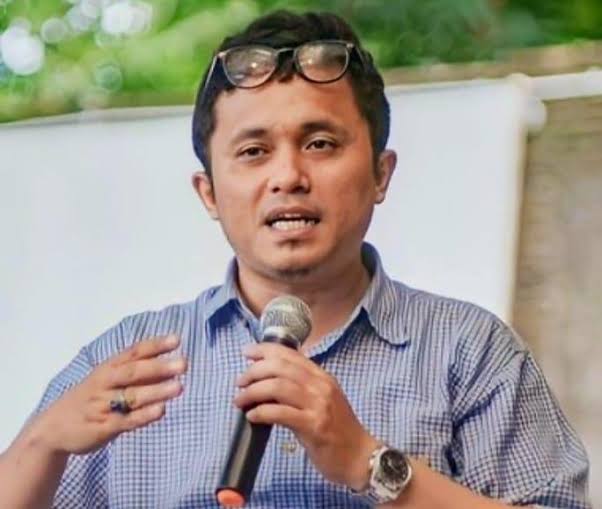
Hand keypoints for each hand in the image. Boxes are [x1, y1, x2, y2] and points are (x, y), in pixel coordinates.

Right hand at [34, 334, 186, 455]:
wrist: (54, 427)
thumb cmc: (91, 397)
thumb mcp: (107, 379)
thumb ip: (135, 371)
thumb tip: (171, 363)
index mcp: (108, 367)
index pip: (134, 352)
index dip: (155, 345)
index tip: (176, 340)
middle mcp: (106, 383)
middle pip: (133, 372)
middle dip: (159, 367)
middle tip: (183, 364)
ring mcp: (104, 405)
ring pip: (132, 396)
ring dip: (156, 391)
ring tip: (179, 387)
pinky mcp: (104, 426)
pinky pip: (127, 420)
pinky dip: (144, 415)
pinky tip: (161, 410)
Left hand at [234, 342, 377, 490]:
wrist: (359, 456)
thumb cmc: (337, 430)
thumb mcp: (321, 400)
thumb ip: (300, 387)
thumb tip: (267, 379)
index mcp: (321, 376)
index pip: (290, 354)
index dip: (265, 350)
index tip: (247, 352)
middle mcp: (321, 385)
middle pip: (280, 367)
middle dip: (254, 371)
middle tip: (240, 382)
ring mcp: (319, 405)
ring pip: (278, 387)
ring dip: (253, 391)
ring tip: (240, 400)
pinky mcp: (314, 426)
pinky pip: (281, 413)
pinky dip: (261, 412)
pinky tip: (252, 416)